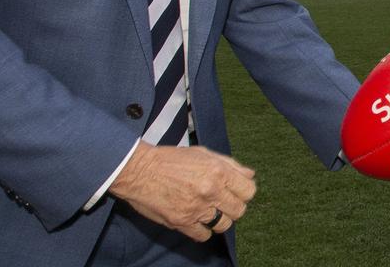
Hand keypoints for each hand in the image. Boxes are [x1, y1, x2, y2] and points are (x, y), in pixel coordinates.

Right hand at [109, 141, 256, 241]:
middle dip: (233, 206)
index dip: (243, 191)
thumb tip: (250, 175)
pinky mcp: (182, 222)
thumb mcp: (204, 153)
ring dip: (220, 219)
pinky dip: (202, 230)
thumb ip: (230, 164)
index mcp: (218, 171)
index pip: (249, 191)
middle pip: (239, 210)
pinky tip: (196, 219)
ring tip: (209, 211)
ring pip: (224, 225)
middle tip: (222, 202)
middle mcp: (211, 191)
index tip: (234, 191)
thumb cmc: (171, 159)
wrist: (139, 170)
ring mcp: (197, 208)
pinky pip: (204, 235)